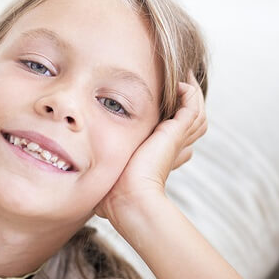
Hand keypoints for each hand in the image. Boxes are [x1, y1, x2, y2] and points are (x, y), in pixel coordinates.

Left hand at [94, 70, 206, 222]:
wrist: (127, 200)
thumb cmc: (113, 195)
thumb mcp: (107, 176)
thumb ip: (100, 171)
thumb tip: (83, 183)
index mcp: (158, 156)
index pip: (175, 135)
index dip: (173, 120)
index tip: (161, 104)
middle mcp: (172, 148)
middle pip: (191, 122)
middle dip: (187, 102)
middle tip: (181, 83)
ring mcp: (176, 140)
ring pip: (196, 114)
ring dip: (191, 94)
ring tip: (184, 78)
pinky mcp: (175, 133)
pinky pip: (192, 107)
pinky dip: (190, 94)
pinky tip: (180, 84)